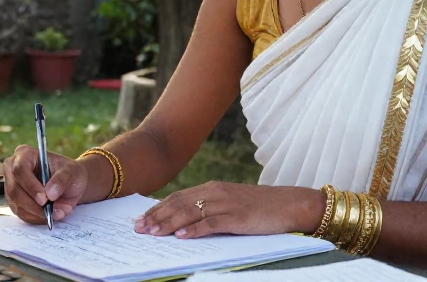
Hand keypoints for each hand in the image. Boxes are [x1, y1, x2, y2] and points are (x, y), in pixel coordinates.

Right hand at [3, 145, 88, 224]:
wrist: (70, 183)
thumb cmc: (69, 172)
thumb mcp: (71, 171)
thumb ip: (62, 180)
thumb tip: (50, 194)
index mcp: (25, 154)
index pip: (20, 169)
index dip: (30, 185)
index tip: (44, 198)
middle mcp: (12, 169)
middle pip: (15, 189)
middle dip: (33, 203)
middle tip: (49, 211)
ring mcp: (11, 186)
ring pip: (16, 204)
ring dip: (35, 212)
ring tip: (53, 213)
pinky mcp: (13, 201)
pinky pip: (20, 213)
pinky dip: (34, 217)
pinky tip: (47, 215)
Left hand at [134, 182, 321, 238]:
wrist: (288, 204)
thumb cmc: (258, 207)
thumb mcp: (229, 203)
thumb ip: (208, 208)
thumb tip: (182, 221)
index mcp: (212, 188)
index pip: (177, 198)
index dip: (157, 209)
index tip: (140, 220)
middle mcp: (215, 192)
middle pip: (178, 204)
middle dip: (156, 217)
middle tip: (138, 229)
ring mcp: (226, 204)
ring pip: (190, 213)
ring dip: (168, 224)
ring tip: (152, 233)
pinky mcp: (237, 217)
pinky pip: (211, 224)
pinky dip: (194, 230)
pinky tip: (181, 237)